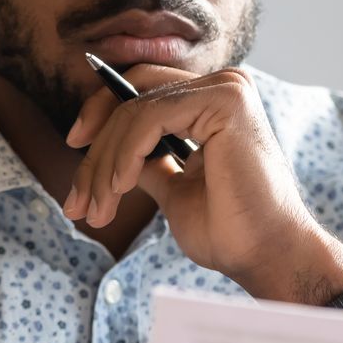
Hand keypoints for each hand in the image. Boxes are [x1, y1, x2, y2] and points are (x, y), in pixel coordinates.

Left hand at [62, 65, 342, 301]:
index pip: (141, 91)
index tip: (74, 153)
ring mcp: (226, 88)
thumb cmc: (231, 230)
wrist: (269, 256)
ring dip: (104, 164)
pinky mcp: (224, 101)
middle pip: (131, 93)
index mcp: (213, 102)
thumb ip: (149, 162)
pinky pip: (147, 117)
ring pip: (133, 109)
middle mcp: (224, 86)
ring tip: (96, 209)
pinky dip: (123, 155)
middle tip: (77, 201)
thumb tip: (111, 154)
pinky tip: (118, 190)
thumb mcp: (174, 190)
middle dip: (94, 146)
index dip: (100, 118)